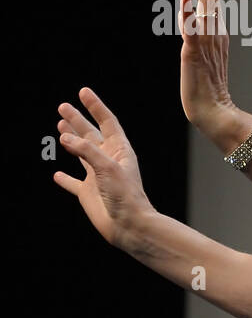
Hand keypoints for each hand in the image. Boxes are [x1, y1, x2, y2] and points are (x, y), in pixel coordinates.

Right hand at [53, 87, 155, 251]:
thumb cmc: (126, 196)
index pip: (107, 122)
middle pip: (91, 134)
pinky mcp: (89, 193)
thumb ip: (87, 150)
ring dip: (71, 140)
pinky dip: (65, 179)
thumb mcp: (108, 168)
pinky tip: (57, 175)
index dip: (95, 107)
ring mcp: (98, 176)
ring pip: (81, 153)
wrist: (129, 225)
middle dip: (78, 120)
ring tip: (60, 126)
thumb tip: (65, 137)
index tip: (83, 92)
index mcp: (120, 151)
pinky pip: (74, 183)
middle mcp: (108, 160)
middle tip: (63, 106)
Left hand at [180, 0, 236, 136]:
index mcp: (215, 31)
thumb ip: (198, 28)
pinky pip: (191, 32)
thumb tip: (195, 4)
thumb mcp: (202, 52)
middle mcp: (213, 32)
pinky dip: (189, 17)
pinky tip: (188, 1)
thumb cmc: (206, 86)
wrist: (212, 112)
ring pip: (206, 5)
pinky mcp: (194, 54)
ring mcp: (205, 42)